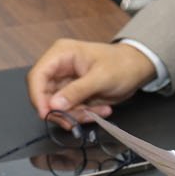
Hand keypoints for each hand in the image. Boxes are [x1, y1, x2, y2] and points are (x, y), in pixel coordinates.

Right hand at [26, 38, 156, 119]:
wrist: (138, 69)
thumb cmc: (122, 64)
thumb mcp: (102, 77)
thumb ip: (77, 91)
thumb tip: (54, 104)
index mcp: (61, 54)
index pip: (37, 76)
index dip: (37, 96)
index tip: (46, 113)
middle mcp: (59, 68)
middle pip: (44, 95)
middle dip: (60, 110)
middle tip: (74, 121)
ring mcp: (65, 82)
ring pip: (57, 107)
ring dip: (75, 114)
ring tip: (98, 112)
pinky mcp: (73, 94)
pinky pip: (70, 110)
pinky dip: (83, 115)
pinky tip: (101, 110)